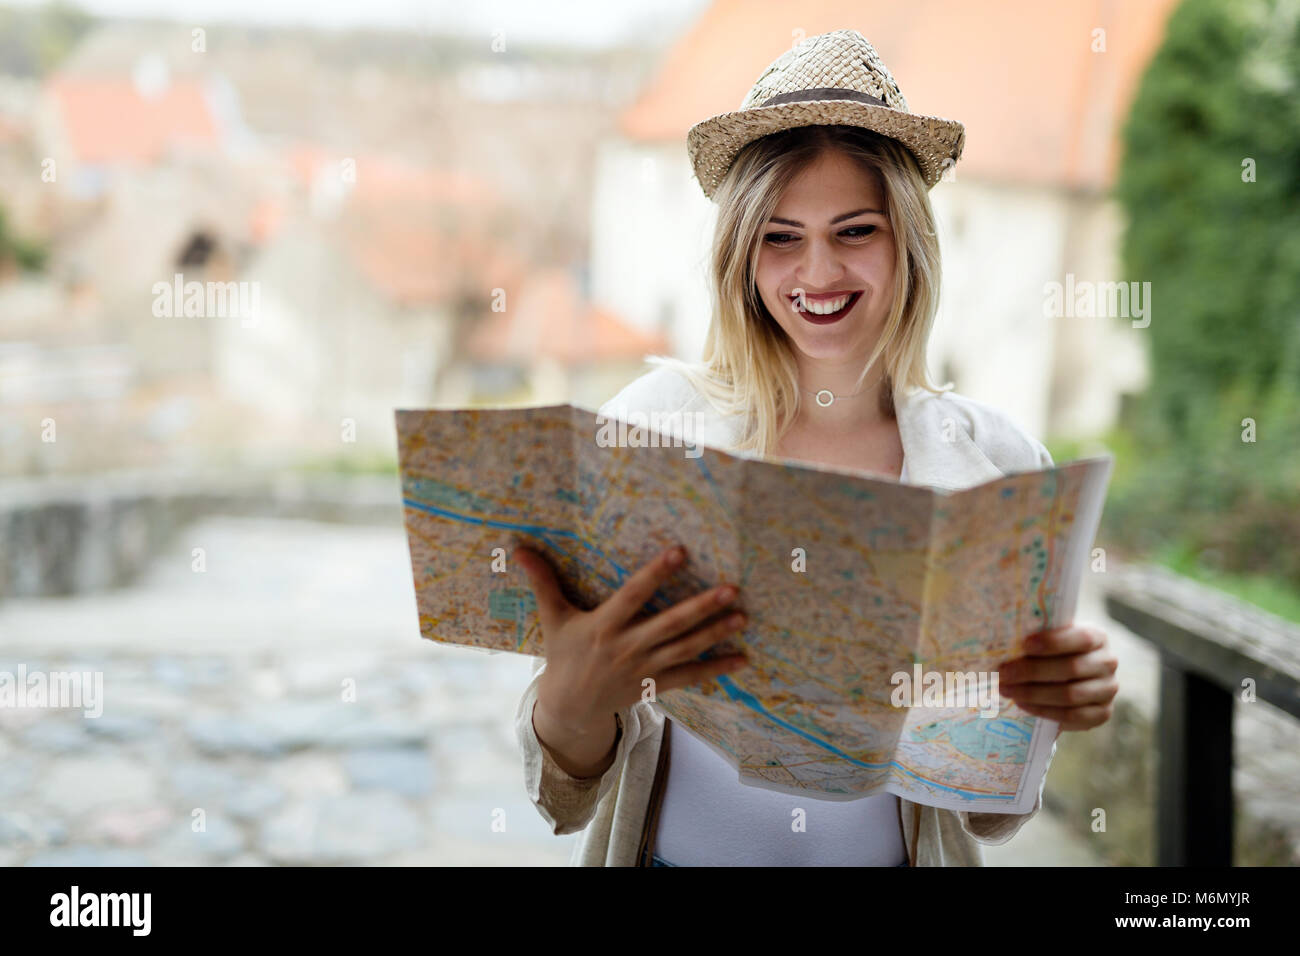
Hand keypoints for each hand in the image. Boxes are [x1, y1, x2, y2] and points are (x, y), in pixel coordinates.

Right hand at [515, 543, 748, 733]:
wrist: (569, 706)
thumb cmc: (563, 654)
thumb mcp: (553, 618)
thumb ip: (543, 582)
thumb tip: (518, 549)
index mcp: (604, 625)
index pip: (634, 594)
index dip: (656, 573)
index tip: (680, 551)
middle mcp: (627, 646)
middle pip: (670, 625)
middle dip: (702, 607)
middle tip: (731, 589)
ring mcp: (644, 668)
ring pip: (685, 649)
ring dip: (715, 634)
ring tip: (742, 617)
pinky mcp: (655, 685)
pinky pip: (690, 677)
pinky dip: (717, 669)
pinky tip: (742, 658)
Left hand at [997, 625, 1117, 731]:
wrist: (1068, 679)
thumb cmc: (1052, 653)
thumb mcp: (1049, 639)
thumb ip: (1035, 638)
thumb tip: (1005, 639)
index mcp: (1098, 637)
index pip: (1081, 638)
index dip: (1053, 642)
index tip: (1024, 644)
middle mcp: (1107, 663)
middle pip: (1071, 669)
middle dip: (1032, 671)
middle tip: (1003, 673)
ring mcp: (1108, 690)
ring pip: (1070, 695)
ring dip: (1033, 694)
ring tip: (1006, 690)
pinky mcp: (1102, 713)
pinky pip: (1072, 716)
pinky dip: (1044, 711)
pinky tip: (1022, 705)